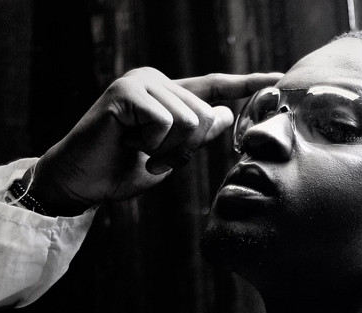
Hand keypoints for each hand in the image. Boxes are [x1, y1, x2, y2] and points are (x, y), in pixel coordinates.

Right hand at [31, 67, 282, 212]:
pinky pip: (165, 123)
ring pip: (190, 120)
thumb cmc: (125, 169)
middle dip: (187, 148)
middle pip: (208, 115)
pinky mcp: (125, 92)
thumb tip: (227, 114)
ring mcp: (140, 83)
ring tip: (140, 150)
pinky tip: (129, 144)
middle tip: (154, 156)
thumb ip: (197, 137)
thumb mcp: (171, 156)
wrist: (83, 182)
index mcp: (169, 96)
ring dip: (168, 149)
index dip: (247, 84)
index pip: (215, 87)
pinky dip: (151, 144)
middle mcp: (156, 81)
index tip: (278, 80)